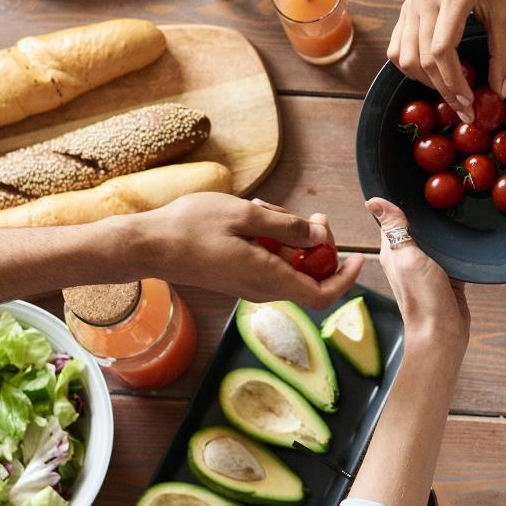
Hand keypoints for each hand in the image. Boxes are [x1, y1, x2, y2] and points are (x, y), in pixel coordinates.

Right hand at [125, 192, 363, 308]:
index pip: (322, 295)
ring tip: (270, 209)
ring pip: (288, 266)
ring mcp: (248, 285)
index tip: (358, 258)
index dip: (345, 279)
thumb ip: (287, 227)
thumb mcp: (247, 215)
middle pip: (309, 277)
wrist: (148, 245)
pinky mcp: (237, 277)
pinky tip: (256, 218)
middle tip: (313, 216)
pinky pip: (269, 262)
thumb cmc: (191, 227)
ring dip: (291, 239)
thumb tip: (319, 238)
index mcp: (268, 278)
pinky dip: (272, 241)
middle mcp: (261, 289)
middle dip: (319, 247)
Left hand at [365, 197, 469, 355]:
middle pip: (415, 227)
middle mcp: (407, 258)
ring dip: (441, 227)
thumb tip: (374, 201)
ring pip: (433, 239)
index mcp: (392, 251)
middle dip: (424, 212)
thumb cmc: (422, 297)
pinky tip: (465, 234)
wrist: (443, 332)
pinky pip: (450, 253)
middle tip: (441, 190)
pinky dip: (455, 244)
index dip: (398, 202)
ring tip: (456, 205)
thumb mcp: (406, 257)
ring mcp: (426, 267)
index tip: (412, 183)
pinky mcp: (446, 275)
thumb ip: (395, 230)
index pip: (391, 219)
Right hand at [386, 0, 505, 122]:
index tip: (469, 100)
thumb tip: (499, 91)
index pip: (442, 50)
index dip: (453, 82)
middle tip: (463, 108)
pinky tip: (431, 74)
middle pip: (422, 59)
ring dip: (425, 81)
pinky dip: (411, 67)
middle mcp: (425, 0)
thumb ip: (503, 52)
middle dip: (443, 89)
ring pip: (404, 57)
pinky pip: (397, 47)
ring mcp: (411, 3)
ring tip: (448, 90)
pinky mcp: (405, 7)